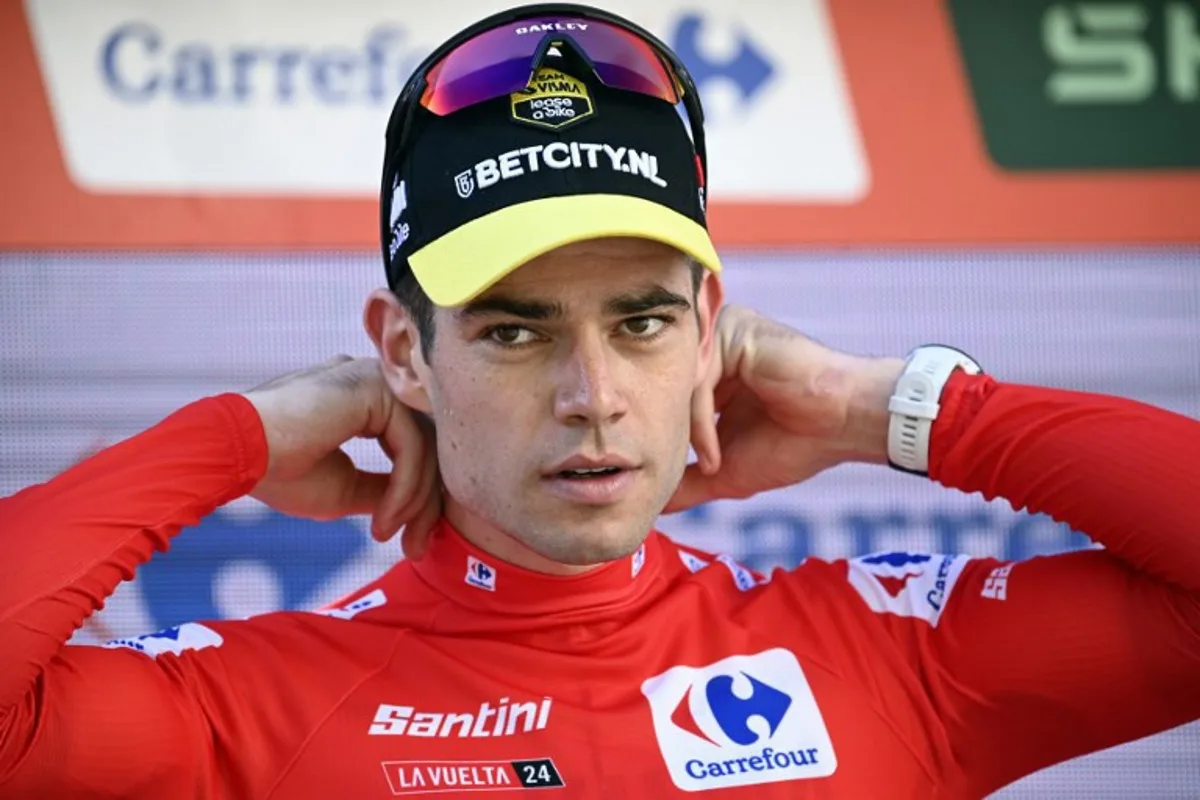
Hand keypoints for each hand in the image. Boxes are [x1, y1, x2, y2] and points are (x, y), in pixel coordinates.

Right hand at [241, 356, 440, 557]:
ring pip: (423, 447)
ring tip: (387, 534)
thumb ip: (383, 490)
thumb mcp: (344, 488)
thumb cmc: (278, 471)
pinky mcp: (376, 388)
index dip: (418, 497)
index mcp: (367, 400)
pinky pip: (410, 445)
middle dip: (424, 502)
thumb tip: (415, 506)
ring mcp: (377, 380)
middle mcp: (377, 383)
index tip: (411, 541)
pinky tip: (383, 519)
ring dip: (413, 500)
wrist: (235, 454)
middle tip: (416, 547)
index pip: (414, 447)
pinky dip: (403, 488)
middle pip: (426, 445)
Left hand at [665, 306, 904, 511]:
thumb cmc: (796, 444)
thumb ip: (689, 484)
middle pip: (664, 390)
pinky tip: (716, 453)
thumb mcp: (728, 471)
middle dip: (671, 437)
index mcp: (712, 371)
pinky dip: (701, 424)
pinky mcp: (732, 331)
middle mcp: (712, 346)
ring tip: (712, 466)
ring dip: (689, 436)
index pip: (664, 398)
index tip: (673, 476)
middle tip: (676, 472)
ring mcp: (721, 334)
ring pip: (677, 387)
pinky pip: (698, 379)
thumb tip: (653, 507)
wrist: (843, 424)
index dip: (667, 440)